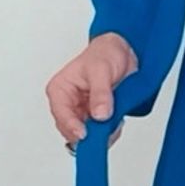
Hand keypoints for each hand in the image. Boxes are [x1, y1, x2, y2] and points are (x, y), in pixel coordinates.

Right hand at [45, 32, 138, 149]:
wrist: (123, 51)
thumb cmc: (105, 54)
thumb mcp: (102, 70)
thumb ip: (101, 93)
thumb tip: (100, 114)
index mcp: (61, 89)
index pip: (61, 114)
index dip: (72, 127)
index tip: (85, 134)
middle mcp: (68, 103)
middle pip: (72, 129)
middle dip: (89, 132)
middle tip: (105, 129)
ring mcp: (82, 111)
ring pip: (87, 134)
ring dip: (101, 133)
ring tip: (115, 120)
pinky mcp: (96, 116)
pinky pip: (100, 132)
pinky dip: (110, 131)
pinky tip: (117, 120)